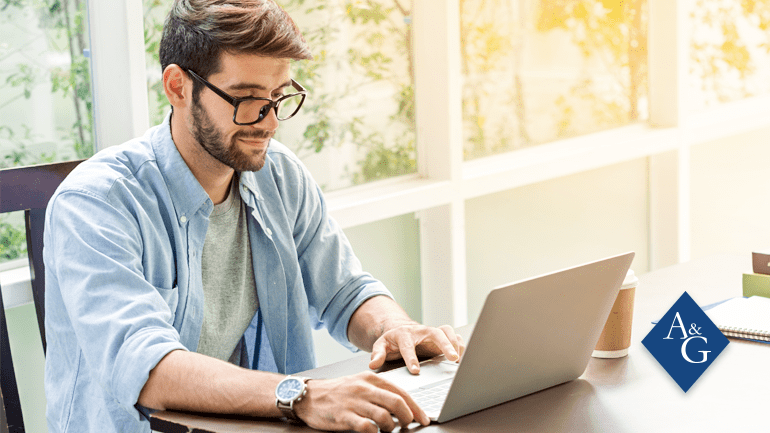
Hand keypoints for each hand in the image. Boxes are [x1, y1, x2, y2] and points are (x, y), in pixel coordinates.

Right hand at [293, 371, 429, 432]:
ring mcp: (354, 402)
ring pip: (384, 417)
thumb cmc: (338, 392)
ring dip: (391, 427)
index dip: (416, 407)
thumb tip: (403, 406)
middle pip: (397, 403)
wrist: (309, 396)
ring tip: (387, 430)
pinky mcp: (344, 416)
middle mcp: (364, 388)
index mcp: (371, 379)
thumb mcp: (360, 384)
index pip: (401, 392)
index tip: (423, 418)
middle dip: (408, 417)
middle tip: (408, 425)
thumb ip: (380, 392)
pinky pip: (366, 427)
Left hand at [369, 324, 464, 373]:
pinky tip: (463, 358)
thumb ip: (377, 354)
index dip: (411, 358)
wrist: (402, 331)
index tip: (415, 371)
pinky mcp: (443, 337)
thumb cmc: (392, 341)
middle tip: (451, 358)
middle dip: (445, 345)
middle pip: (435, 333)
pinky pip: (455, 337)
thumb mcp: (381, 346)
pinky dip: (461, 346)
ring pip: (447, 332)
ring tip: (459, 360)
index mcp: (404, 334)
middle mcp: (421, 331)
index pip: (408, 345)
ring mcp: (433, 332)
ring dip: (455, 344)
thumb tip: (373, 364)